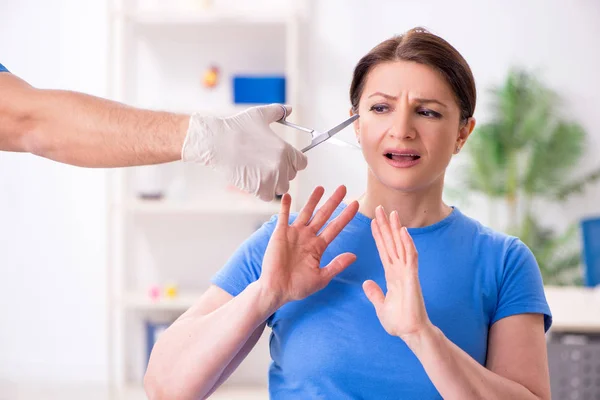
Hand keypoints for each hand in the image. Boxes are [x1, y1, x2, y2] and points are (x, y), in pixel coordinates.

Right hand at [182, 104, 307, 200]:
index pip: (302, 163)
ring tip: (261, 173)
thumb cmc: (236, 128)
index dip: (294, 161)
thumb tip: (288, 109)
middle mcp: (281, 165)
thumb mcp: (260, 115)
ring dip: (274, 183)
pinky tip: (254, 180)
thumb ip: (278, 112)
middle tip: (266, 164)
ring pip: (281, 188)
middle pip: (291, 176)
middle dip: (282, 171)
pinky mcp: (258, 188)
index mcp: (285, 149)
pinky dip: (263, 191)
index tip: (284, 160)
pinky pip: (268, 196)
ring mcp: (270, 178)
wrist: (216, 142)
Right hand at [258, 185, 358, 306]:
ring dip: (313, 200)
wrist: (276, 290)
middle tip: (343, 188)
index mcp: (318, 247)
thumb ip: (337, 265)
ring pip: (306, 212)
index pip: (335, 227)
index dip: (345, 216)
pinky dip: (286, 206)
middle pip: (323, 215)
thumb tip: (354, 256)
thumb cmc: (298, 287)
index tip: (355, 205)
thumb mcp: (321, 277)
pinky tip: (289, 196)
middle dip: (333, 202)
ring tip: (321, 187)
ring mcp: (294, 234)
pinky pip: (283, 217)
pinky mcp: (280, 234)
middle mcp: (308, 237)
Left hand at [363, 206, 432, 341]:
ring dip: (396, 229)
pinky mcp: (412, 278)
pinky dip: (407, 244)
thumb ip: (375, 293)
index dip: (378, 236)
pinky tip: (403, 231)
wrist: (411, 332)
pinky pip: (410, 257)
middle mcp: (399, 270)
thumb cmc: (399, 321)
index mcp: (391, 275)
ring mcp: (407, 272)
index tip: (373, 221)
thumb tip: (367, 283)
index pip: (383, 250)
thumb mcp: (381, 305)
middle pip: (391, 243)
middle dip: (386, 226)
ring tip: (392, 212)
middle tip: (380, 208)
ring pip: (401, 245)